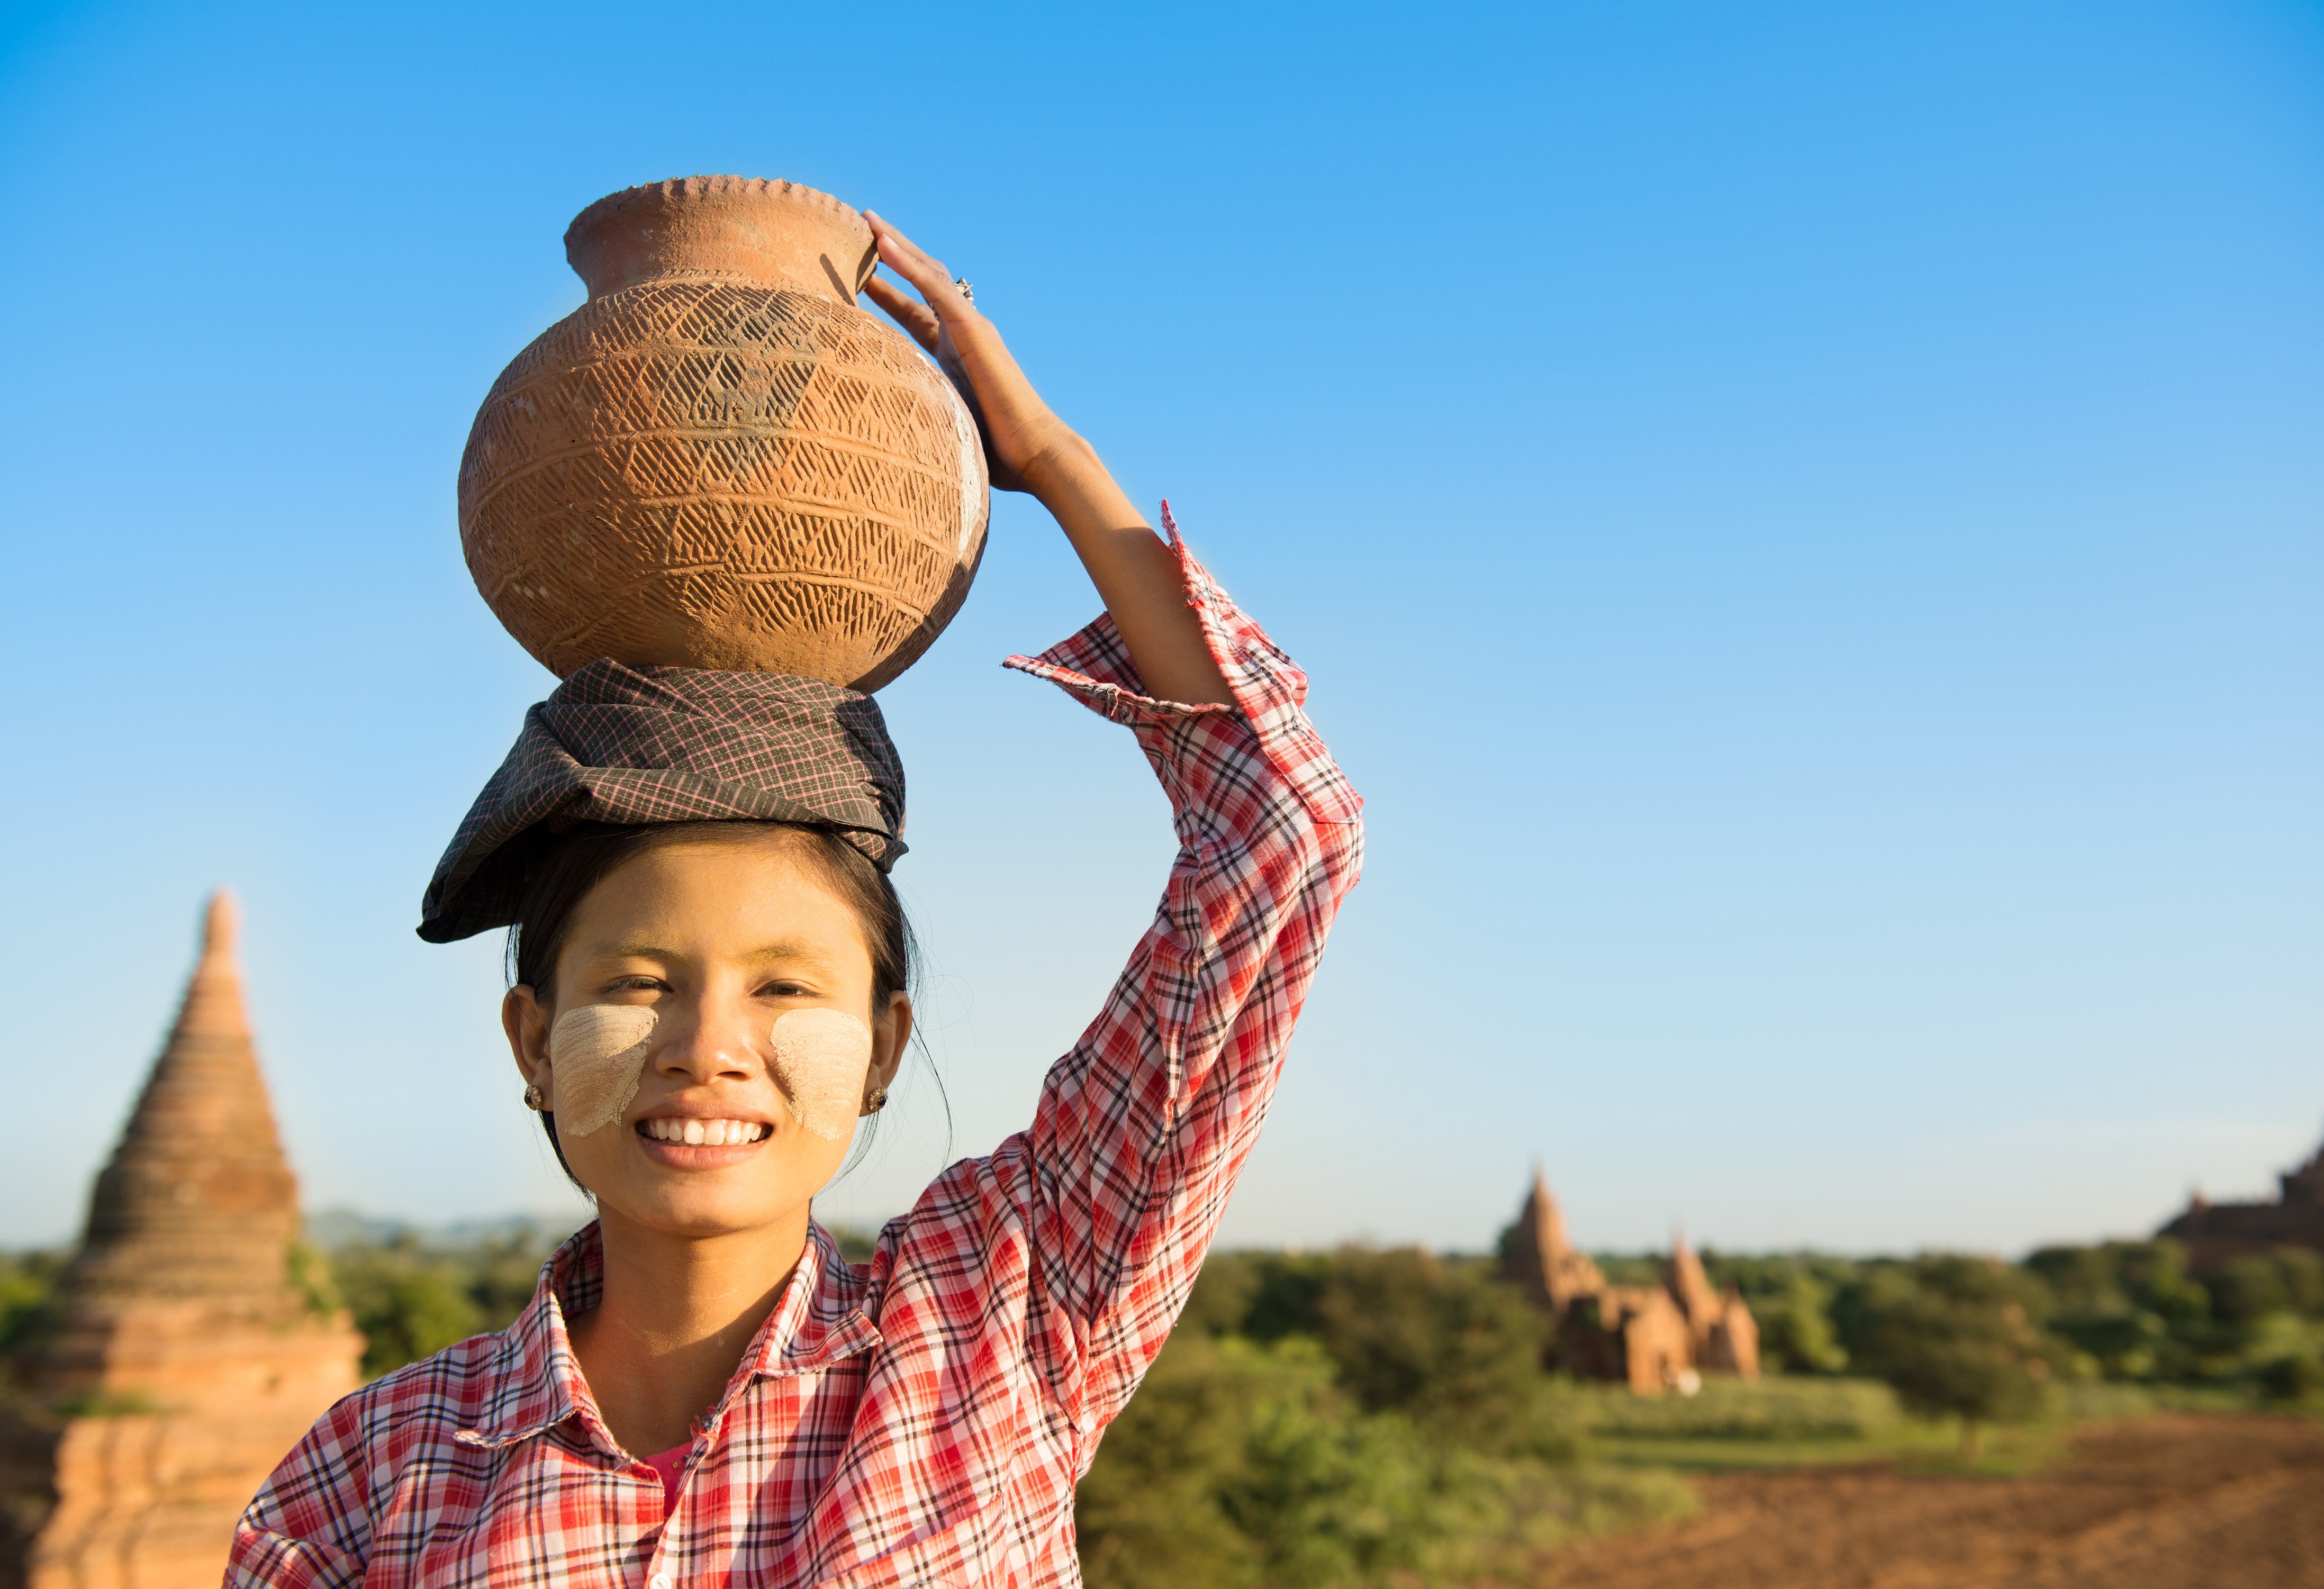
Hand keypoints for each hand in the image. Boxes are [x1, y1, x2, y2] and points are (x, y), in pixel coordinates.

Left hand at [860, 213, 1070, 495]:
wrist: (1033, 455)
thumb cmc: (995, 452)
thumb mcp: (944, 422)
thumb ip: (921, 413)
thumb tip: (887, 435)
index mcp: (955, 351)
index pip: (913, 310)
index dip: (885, 289)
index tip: (855, 275)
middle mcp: (963, 332)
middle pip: (921, 279)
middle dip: (890, 253)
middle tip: (856, 229)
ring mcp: (971, 327)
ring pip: (928, 272)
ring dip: (896, 244)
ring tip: (864, 219)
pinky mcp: (974, 331)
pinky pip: (935, 288)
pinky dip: (908, 263)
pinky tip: (882, 243)